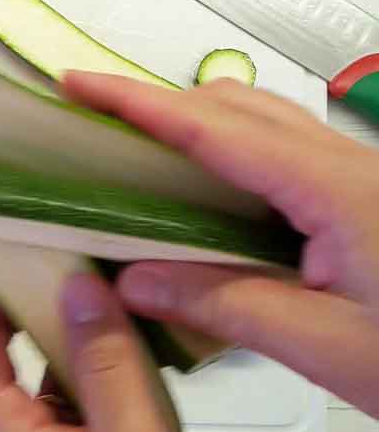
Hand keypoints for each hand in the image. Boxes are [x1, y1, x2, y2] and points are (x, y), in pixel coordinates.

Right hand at [63, 71, 378, 417]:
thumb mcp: (329, 345)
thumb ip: (227, 305)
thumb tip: (140, 280)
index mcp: (337, 191)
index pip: (214, 129)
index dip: (137, 103)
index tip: (81, 86)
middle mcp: (347, 168)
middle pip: (233, 107)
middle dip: (154, 101)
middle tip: (92, 114)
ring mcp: (355, 178)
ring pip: (258, 122)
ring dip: (189, 121)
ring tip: (132, 145)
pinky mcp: (356, 198)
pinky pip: (276, 153)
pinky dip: (222, 151)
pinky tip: (198, 189)